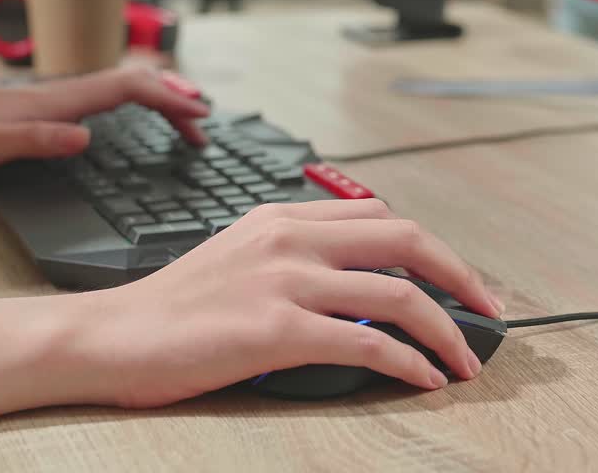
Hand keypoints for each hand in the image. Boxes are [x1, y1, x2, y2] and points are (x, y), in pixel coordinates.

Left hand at [0, 67, 208, 172]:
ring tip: (186, 119)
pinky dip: (135, 101)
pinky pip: (104, 96)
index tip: (198, 116)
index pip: (125, 89)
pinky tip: (137, 115)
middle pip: (132, 82)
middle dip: (174, 98)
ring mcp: (52, 96)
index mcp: (52, 100)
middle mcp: (58, 91)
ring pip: (121, 86)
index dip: (167, 99)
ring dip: (159, 98)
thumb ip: (35, 140)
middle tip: (203, 127)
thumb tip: (84, 136)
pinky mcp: (44, 105)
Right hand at [75, 199, 505, 407]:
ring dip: (445, 332)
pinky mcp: (275, 329)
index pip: (382, 219)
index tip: (458, 282)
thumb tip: (363, 288)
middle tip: (488, 312)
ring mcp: (284, 280)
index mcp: (283, 217)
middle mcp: (290, 238)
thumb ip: (299, 259)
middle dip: (460, 277)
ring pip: (397, 294)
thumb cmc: (172, 308)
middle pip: (405, 241)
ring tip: (464, 362)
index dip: (433, 250)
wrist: (109, 335)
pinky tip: (423, 380)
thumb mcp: (241, 258)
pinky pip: (367, 343)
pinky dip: (408, 362)